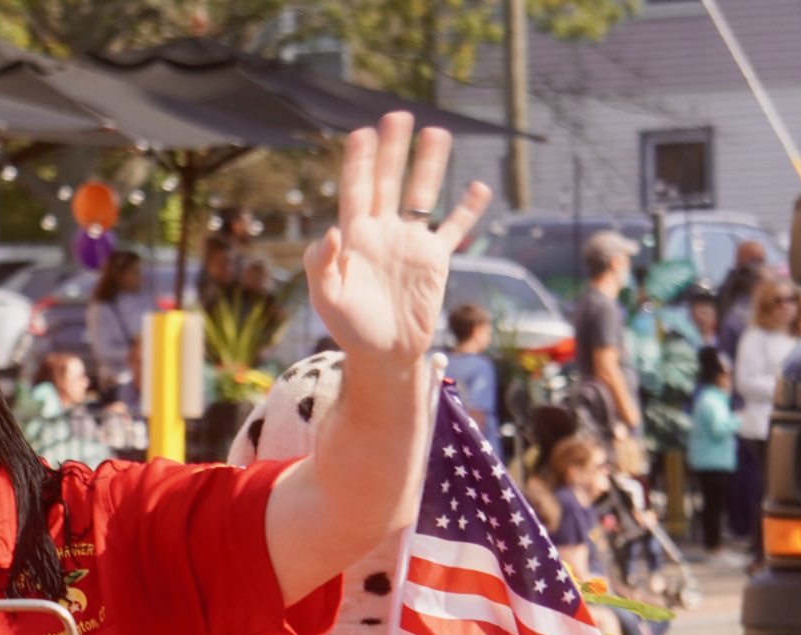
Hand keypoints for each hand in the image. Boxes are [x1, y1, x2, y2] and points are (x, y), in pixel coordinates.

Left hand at [303, 113, 493, 374]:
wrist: (383, 353)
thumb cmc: (349, 327)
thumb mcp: (326, 298)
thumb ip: (321, 264)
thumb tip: (330, 230)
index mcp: (354, 237)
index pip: (356, 190)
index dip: (359, 162)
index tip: (362, 133)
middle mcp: (383, 232)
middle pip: (389, 182)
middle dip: (393, 150)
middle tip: (398, 114)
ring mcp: (410, 243)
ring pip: (422, 195)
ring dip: (429, 166)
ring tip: (436, 132)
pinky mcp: (435, 260)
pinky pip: (453, 229)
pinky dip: (467, 210)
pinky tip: (479, 187)